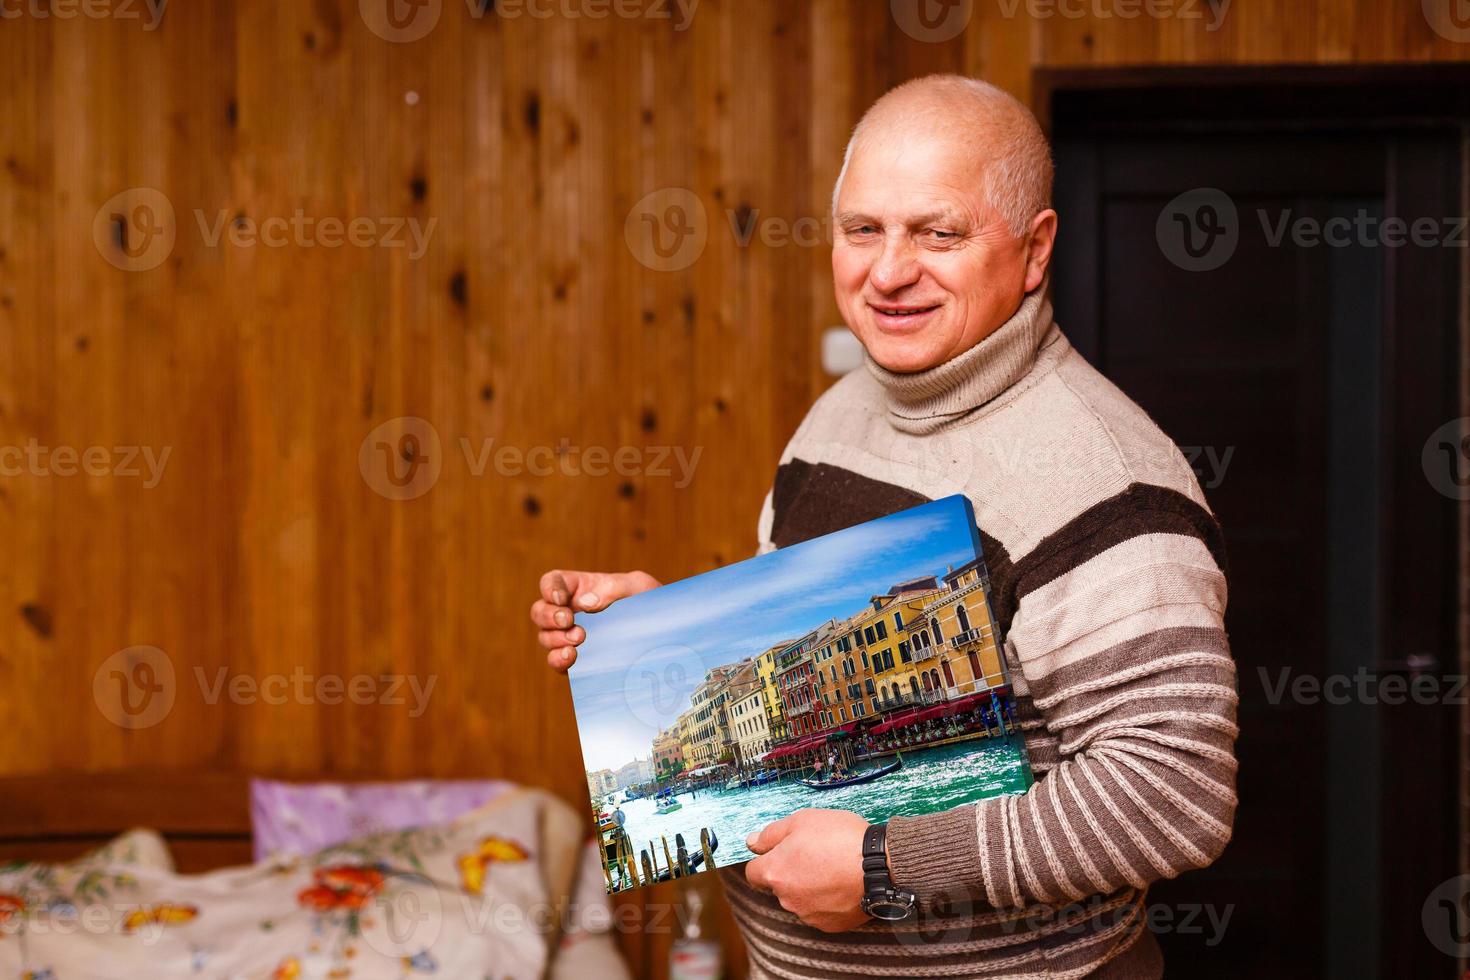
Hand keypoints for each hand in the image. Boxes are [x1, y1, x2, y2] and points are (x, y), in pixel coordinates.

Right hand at [530, 569, 660, 670]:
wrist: (664, 636)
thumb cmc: (650, 602)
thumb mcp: (638, 586)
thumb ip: (614, 587)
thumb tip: (585, 603)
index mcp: (580, 588)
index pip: (552, 583)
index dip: (549, 589)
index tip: (561, 599)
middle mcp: (571, 612)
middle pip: (540, 611)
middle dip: (548, 616)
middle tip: (569, 621)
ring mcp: (571, 637)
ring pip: (544, 637)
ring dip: (554, 638)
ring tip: (579, 639)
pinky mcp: (578, 661)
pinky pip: (556, 661)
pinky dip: (557, 659)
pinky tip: (572, 656)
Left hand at [743, 809, 870, 932]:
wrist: (879, 866)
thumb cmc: (840, 839)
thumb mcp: (802, 821)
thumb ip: (771, 833)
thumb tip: (752, 842)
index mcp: (776, 872)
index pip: (753, 873)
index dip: (764, 860)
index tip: (781, 852)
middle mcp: (787, 898)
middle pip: (778, 885)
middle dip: (790, 871)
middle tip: (813, 854)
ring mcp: (808, 914)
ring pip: (799, 899)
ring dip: (808, 886)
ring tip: (832, 867)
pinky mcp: (828, 924)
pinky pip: (819, 911)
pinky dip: (826, 899)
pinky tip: (841, 883)